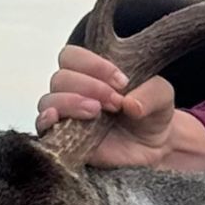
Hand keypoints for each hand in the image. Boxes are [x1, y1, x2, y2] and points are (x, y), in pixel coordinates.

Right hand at [37, 45, 176, 168]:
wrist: (156, 148)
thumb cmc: (152, 114)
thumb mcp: (162, 96)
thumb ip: (151, 92)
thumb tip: (130, 104)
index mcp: (91, 72)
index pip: (72, 56)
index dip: (93, 65)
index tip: (122, 81)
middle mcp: (74, 91)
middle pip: (61, 78)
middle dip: (88, 86)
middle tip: (115, 102)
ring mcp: (67, 116)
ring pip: (49, 101)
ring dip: (71, 102)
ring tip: (97, 112)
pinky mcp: (64, 141)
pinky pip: (43, 129)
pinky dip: (46, 121)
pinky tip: (58, 119)